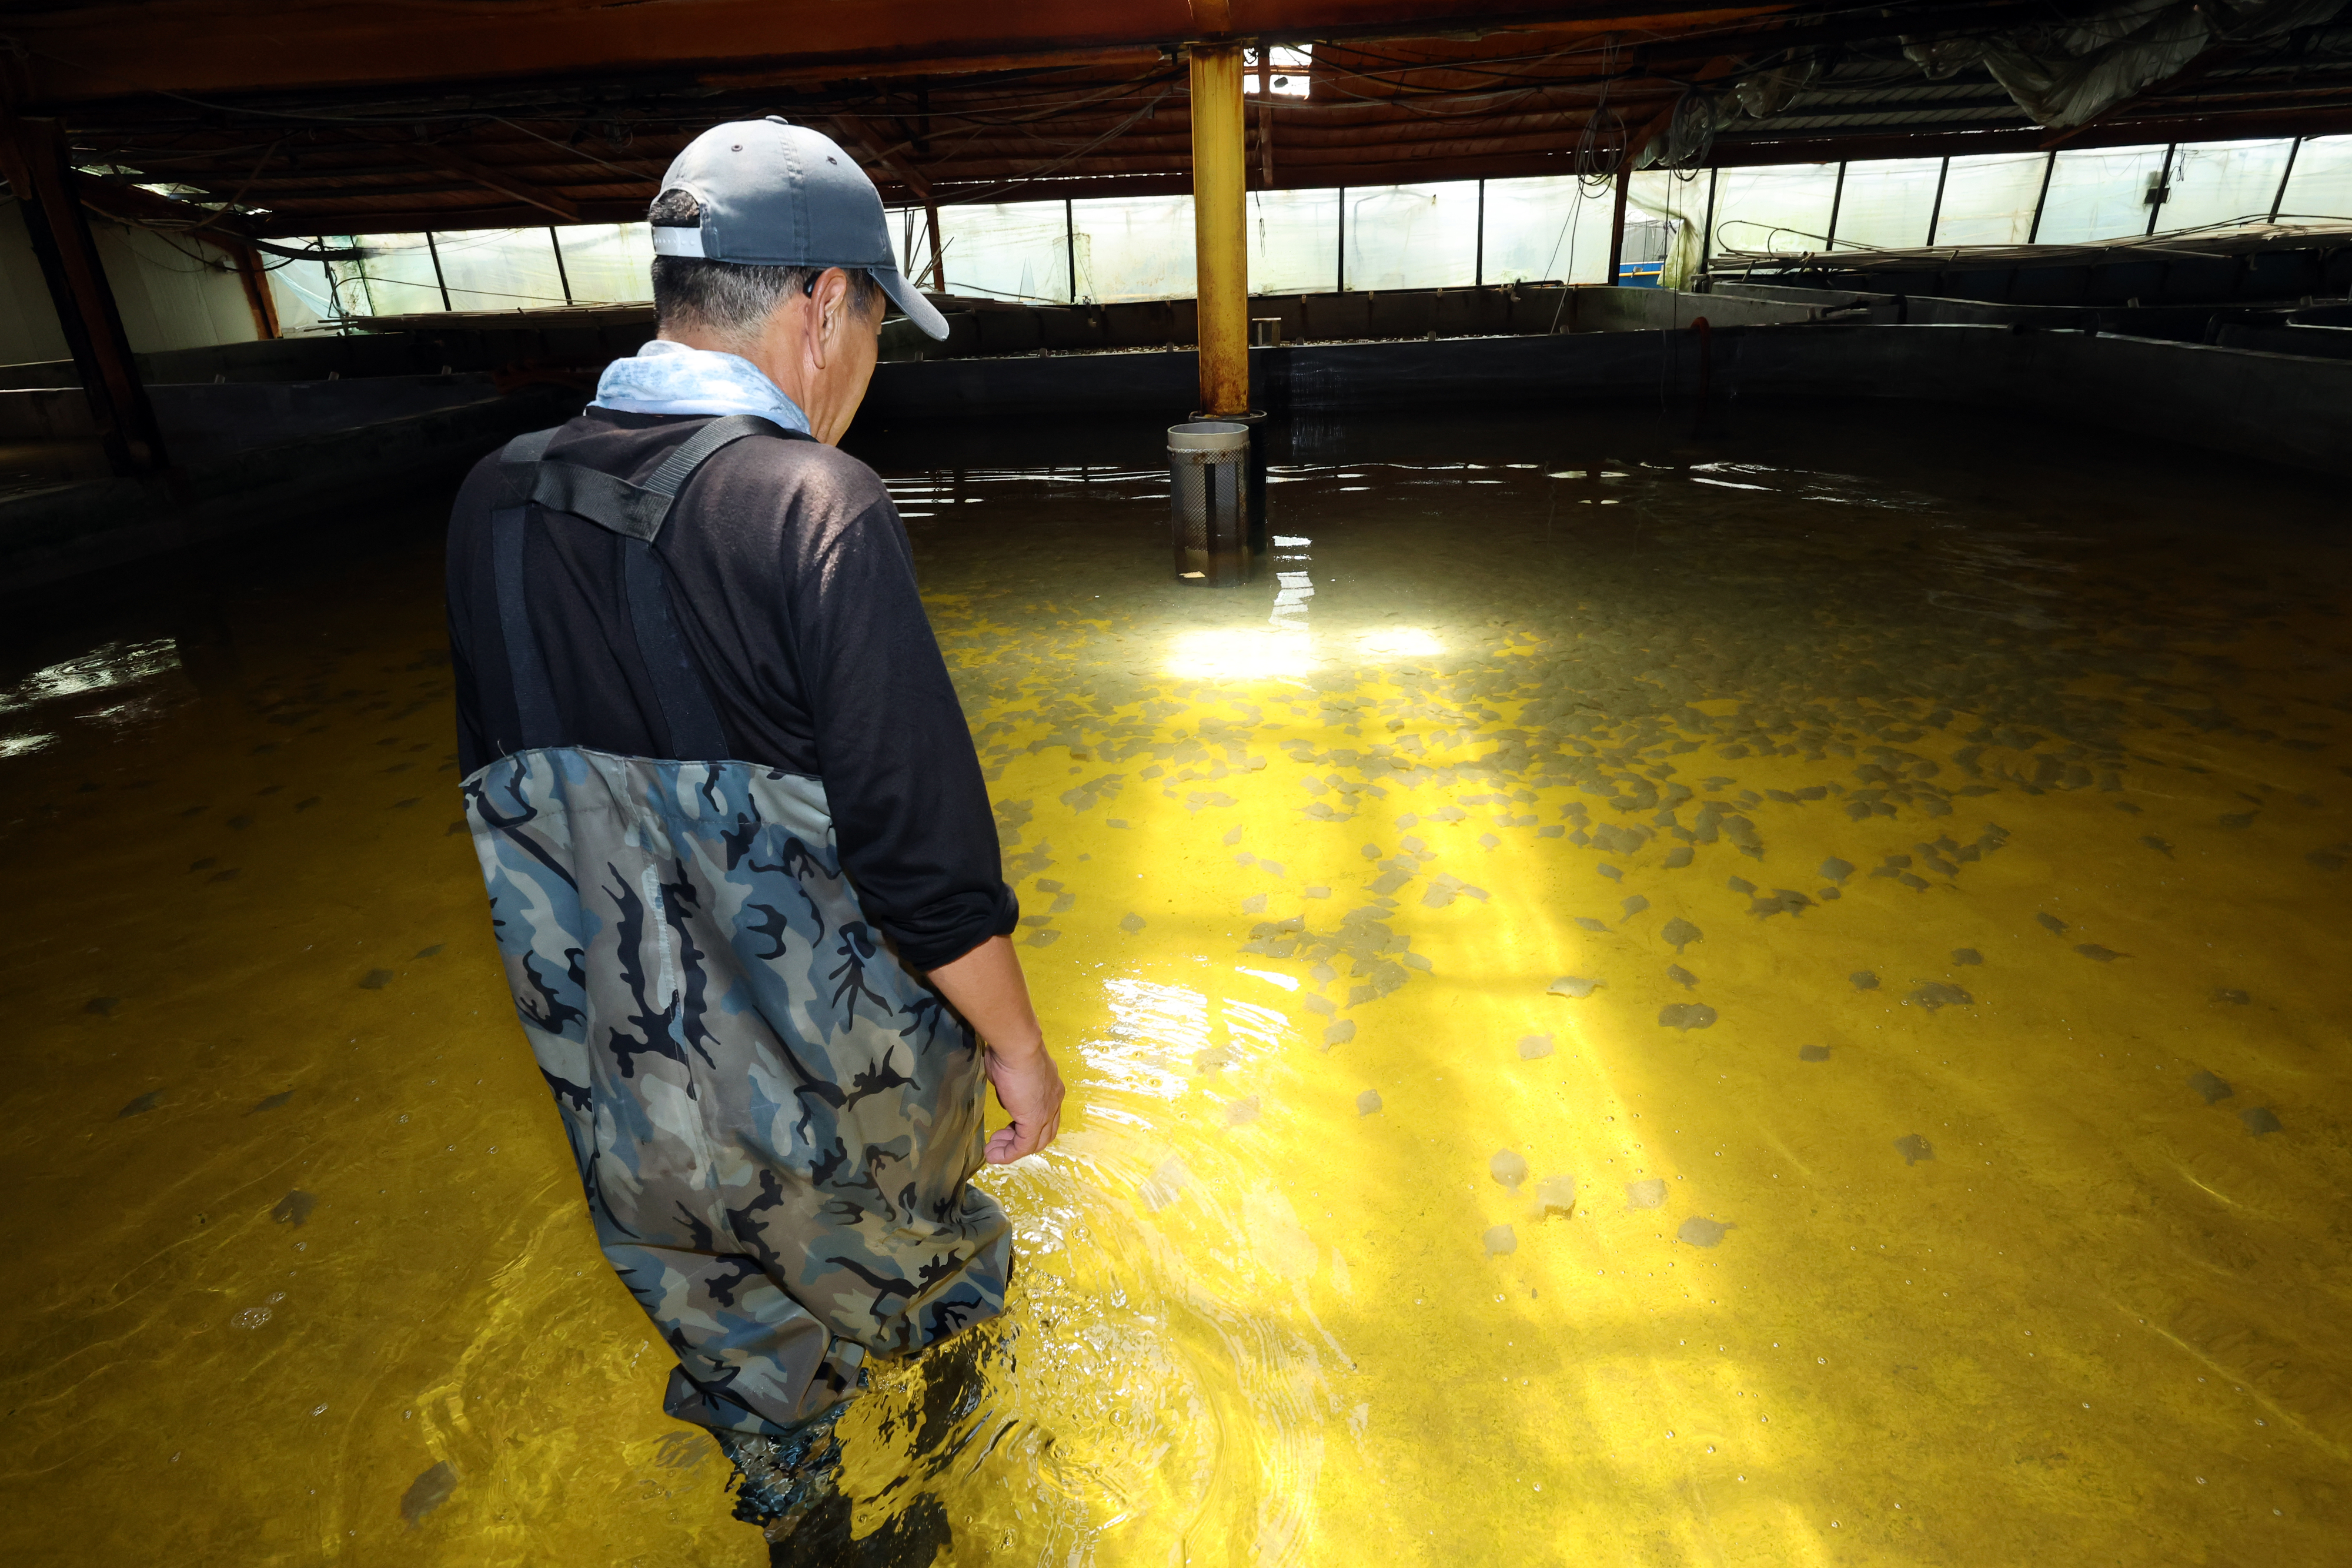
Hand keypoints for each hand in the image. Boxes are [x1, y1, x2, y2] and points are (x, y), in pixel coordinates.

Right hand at [983, 1040, 1063, 1163]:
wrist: (1016, 1045)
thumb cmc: (1010, 1050)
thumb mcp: (1010, 1071)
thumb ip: (1010, 1086)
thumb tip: (1004, 1090)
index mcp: (1051, 1087)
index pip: (1045, 1115)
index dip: (1025, 1125)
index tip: (1006, 1127)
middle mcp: (1054, 1100)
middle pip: (1044, 1133)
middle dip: (1020, 1140)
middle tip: (999, 1139)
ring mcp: (1047, 1111)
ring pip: (1036, 1142)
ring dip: (1013, 1149)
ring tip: (993, 1150)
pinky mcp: (1035, 1120)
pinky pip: (1023, 1146)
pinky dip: (1008, 1154)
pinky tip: (993, 1154)